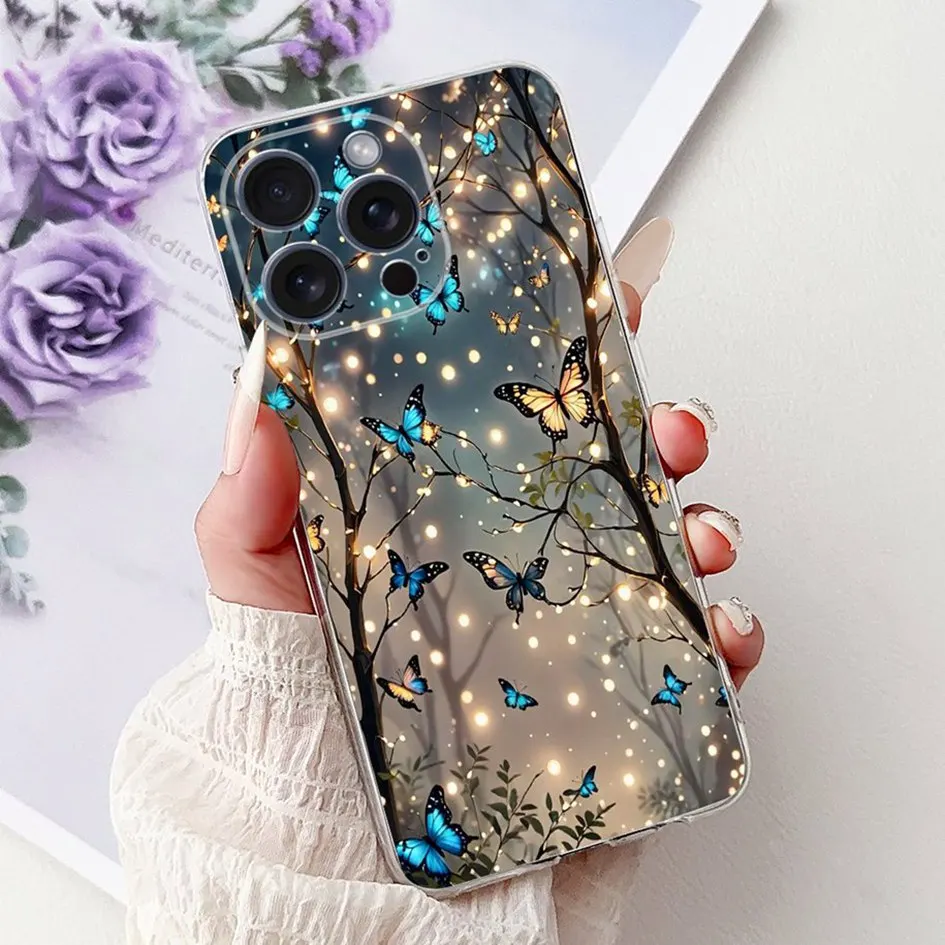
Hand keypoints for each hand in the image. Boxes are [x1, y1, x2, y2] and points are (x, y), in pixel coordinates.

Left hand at [195, 222, 763, 688]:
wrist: (343, 867)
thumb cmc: (299, 728)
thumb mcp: (262, 604)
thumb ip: (251, 509)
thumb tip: (260, 394)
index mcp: (444, 518)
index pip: (511, 416)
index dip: (564, 353)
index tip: (606, 304)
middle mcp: (515, 560)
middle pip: (608, 470)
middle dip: (658, 429)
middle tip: (669, 423)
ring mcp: (570, 624)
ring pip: (662, 548)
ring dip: (702, 521)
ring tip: (700, 532)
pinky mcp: (613, 698)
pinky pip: (692, 655)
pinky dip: (725, 633)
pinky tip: (721, 629)